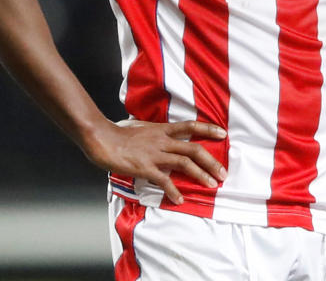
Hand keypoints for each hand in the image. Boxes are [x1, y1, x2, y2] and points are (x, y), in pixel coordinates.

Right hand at [84, 119, 226, 204]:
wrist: (102, 139)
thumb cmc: (116, 133)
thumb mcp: (138, 126)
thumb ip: (151, 131)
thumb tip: (156, 133)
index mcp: (161, 129)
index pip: (189, 126)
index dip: (207, 129)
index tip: (223, 134)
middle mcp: (161, 140)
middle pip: (193, 149)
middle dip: (211, 161)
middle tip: (222, 173)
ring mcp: (154, 154)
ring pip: (184, 163)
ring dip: (200, 174)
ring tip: (211, 184)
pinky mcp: (145, 167)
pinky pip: (164, 180)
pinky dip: (174, 190)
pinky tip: (179, 199)